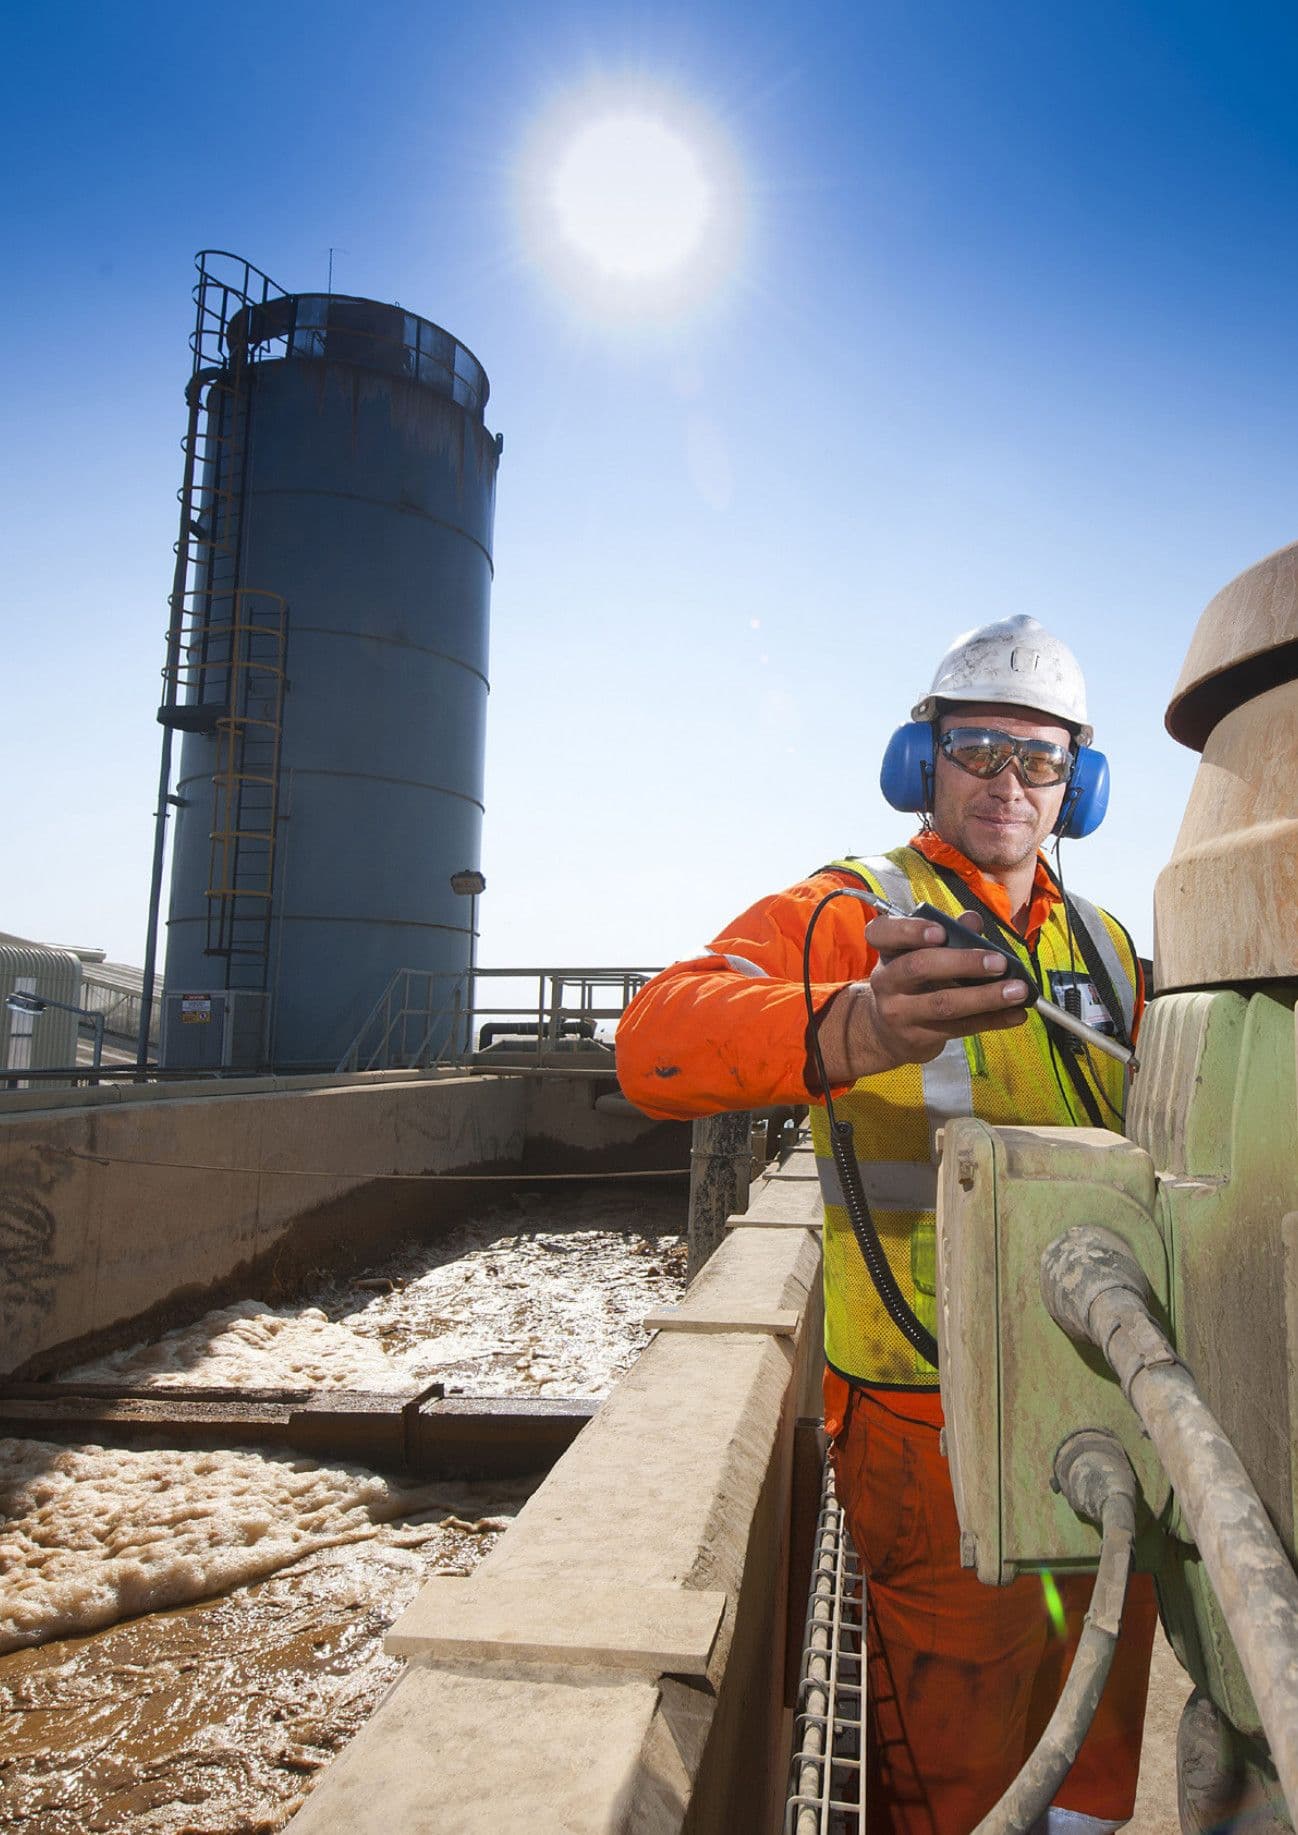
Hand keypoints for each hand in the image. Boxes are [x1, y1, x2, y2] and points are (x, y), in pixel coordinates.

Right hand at [816, 912, 1030, 1083]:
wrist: (887, 1033)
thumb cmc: (913, 983)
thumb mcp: (921, 955)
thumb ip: (951, 934)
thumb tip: (973, 921)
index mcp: (888, 951)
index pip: (881, 933)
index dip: (910, 930)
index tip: (941, 932)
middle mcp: (887, 980)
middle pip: (919, 967)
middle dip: (963, 963)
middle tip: (999, 962)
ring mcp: (899, 1012)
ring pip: (944, 1003)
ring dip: (986, 997)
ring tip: (1018, 990)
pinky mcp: (917, 1038)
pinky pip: (960, 1028)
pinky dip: (993, 1020)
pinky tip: (1016, 1014)